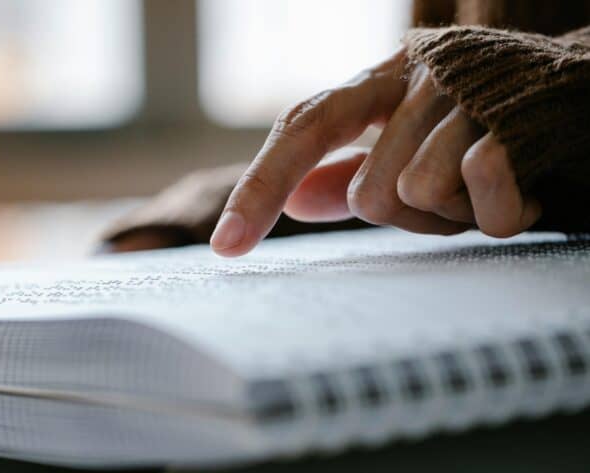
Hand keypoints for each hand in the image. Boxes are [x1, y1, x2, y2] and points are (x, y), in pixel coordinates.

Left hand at [210, 49, 541, 256]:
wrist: (578, 97)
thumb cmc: (487, 131)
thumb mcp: (412, 150)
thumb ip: (352, 172)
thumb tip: (298, 203)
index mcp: (380, 79)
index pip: (303, 129)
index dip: (260, 187)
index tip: (227, 247)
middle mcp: (414, 76)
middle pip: (366, 193)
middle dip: (413, 216)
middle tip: (458, 196)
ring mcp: (464, 92)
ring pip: (416, 195)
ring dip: (458, 214)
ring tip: (490, 186)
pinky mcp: (512, 117)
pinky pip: (479, 195)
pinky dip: (503, 212)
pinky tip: (526, 186)